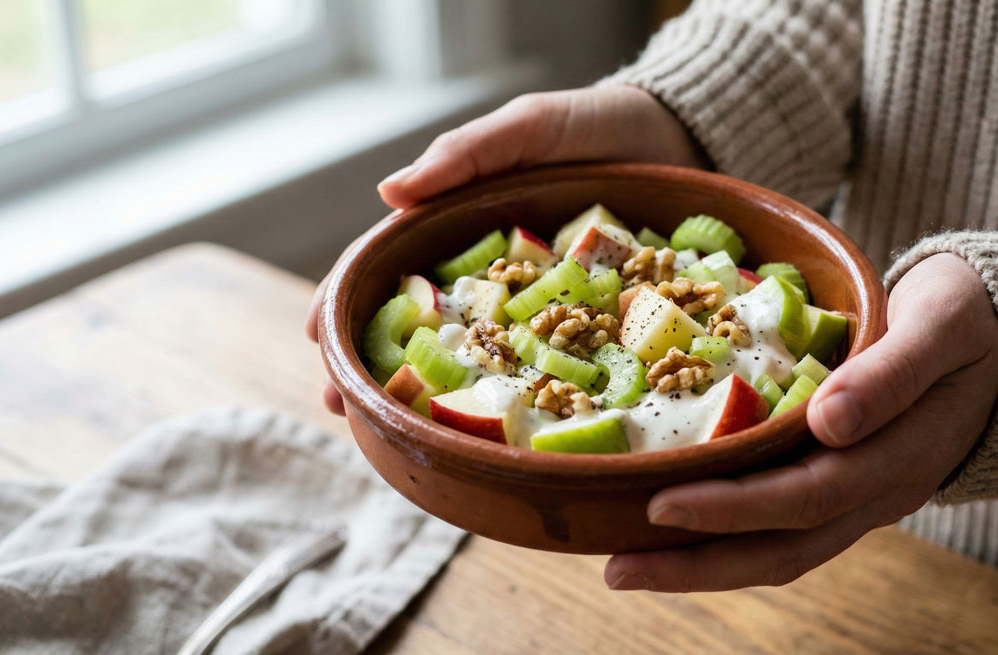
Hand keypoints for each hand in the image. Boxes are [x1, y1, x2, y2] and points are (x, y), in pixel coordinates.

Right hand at [305, 86, 707, 413]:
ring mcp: (534, 304)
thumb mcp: (530, 127)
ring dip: (431, 394)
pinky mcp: (584, 324)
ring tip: (395, 434)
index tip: (316, 342)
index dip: (347, 300)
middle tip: (341, 411)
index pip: (388, 263)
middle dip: (372, 365)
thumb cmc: (595, 125)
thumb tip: (390, 192)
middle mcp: (489, 272)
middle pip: (417, 322)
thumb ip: (469, 151)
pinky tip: (499, 432)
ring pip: (473, 355)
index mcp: (460, 222)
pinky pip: (545, 365)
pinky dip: (517, 398)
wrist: (681, 138)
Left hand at [605, 253, 997, 591]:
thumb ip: (891, 372)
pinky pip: (784, 528)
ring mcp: (862, 498)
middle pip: (782, 548)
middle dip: (697, 564)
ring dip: (704, 566)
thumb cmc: (972, 319)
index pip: (804, 497)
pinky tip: (675, 528)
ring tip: (627, 565)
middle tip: (614, 568)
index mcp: (899, 458)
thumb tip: (829, 420)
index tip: (659, 503)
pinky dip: (728, 537)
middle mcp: (876, 493)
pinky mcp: (846, 486)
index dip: (731, 508)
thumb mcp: (943, 326)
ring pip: (780, 550)